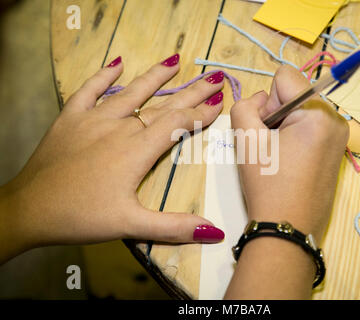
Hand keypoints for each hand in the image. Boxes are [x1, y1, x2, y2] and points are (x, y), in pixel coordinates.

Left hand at [0, 55, 225, 262]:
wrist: (29, 209)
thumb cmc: (81, 217)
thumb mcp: (131, 225)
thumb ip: (174, 227)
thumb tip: (215, 231)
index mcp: (136, 150)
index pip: (177, 125)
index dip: (200, 114)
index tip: (219, 103)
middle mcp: (119, 127)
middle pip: (162, 105)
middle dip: (191, 92)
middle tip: (214, 77)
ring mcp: (93, 119)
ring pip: (131, 92)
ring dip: (155, 77)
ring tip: (175, 61)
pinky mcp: (70, 118)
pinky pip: (89, 90)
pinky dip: (104, 75)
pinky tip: (118, 62)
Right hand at [231, 65, 348, 240]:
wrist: (287, 227)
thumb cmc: (267, 184)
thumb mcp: (245, 140)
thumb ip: (244, 106)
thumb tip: (259, 99)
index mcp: (319, 113)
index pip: (284, 77)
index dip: (267, 101)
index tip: (266, 129)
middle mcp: (336, 119)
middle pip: (295, 92)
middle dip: (276, 113)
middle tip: (270, 146)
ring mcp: (340, 135)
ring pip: (301, 108)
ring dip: (284, 124)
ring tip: (278, 155)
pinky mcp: (336, 148)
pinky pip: (310, 125)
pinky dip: (295, 135)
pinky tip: (289, 159)